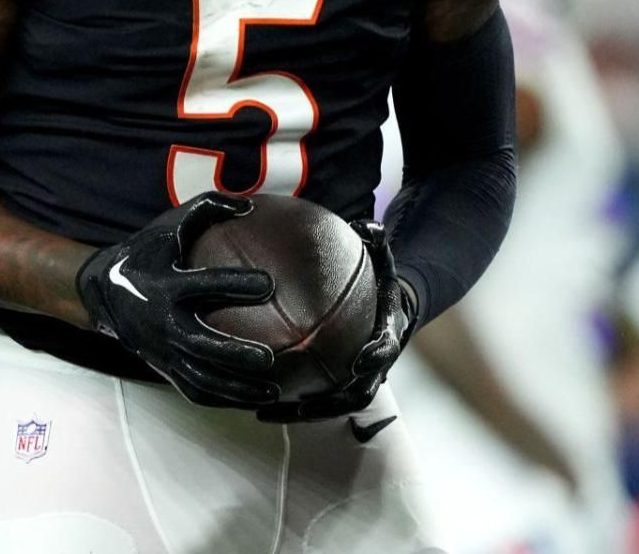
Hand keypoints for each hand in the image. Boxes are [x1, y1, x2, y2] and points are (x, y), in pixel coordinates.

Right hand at [76, 191, 278, 407]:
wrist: (103, 292)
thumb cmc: (147, 252)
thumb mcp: (170, 225)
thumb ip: (208, 208)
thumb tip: (251, 204)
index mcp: (166, 285)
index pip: (204, 285)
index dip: (235, 284)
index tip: (269, 284)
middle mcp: (163, 322)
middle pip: (202, 344)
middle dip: (234, 354)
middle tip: (268, 359)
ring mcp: (163, 350)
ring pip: (201, 377)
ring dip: (236, 388)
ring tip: (272, 391)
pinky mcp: (164, 367)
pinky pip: (195, 390)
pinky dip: (224, 399)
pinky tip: (254, 401)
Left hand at [257, 219, 413, 422]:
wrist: (387, 312)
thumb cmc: (378, 282)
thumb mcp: (382, 259)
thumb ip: (376, 242)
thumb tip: (367, 224)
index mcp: (386, 336)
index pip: (385, 350)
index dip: (375, 357)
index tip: (359, 361)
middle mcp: (372, 368)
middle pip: (355, 395)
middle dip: (329, 404)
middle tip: (302, 404)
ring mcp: (354, 383)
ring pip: (329, 407)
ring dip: (299, 414)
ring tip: (263, 412)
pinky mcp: (334, 388)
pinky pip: (309, 400)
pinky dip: (284, 405)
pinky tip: (250, 401)